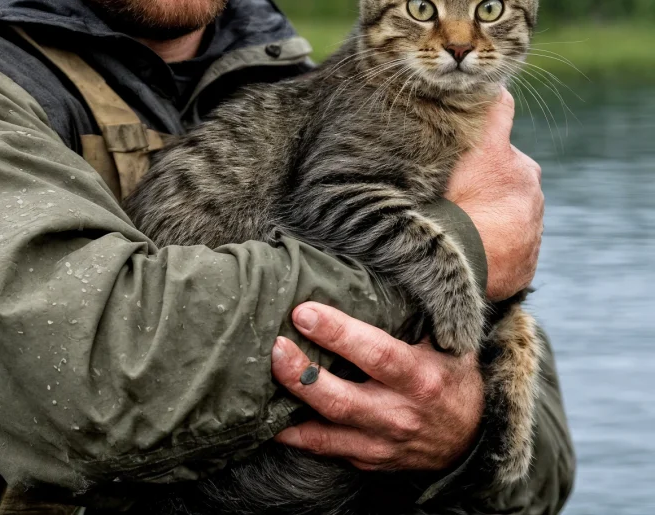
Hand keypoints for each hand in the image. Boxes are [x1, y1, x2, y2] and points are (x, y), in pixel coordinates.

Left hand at [271, 303, 483, 471]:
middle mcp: (400, 415)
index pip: (375, 353)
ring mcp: (383, 444)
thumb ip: (417, 314)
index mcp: (420, 378)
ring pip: (327, 432)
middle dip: (302, 373)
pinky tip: (270, 419)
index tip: (304, 311)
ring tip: (262, 381)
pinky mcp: (369, 461)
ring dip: (292, 406)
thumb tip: (380, 270)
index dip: (337, 333)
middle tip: (275, 346)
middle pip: (341, 399)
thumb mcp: (447, 342)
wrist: (470, 439)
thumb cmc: (451, 375)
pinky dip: (297, 436)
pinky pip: (327, 451)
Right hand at [445, 89, 542, 300]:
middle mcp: (526, 179)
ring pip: (514, 205)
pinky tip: (472, 251)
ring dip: (495, 212)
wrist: (455, 274)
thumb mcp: (428, 161)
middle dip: (488, 175)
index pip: (499, 107)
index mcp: (501, 152)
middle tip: (457, 193)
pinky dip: (499, 245)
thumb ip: (439, 133)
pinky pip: (515, 243)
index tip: (473, 108)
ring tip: (462, 228)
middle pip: (507, 165)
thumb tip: (433, 102)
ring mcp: (533, 219)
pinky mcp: (531, 255)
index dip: (484, 107)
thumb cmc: (435, 212)